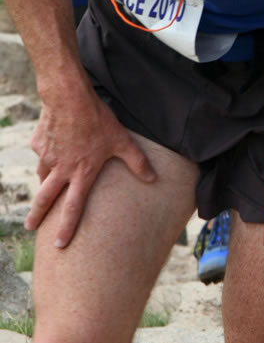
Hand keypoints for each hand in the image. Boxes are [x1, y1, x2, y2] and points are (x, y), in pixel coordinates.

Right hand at [25, 89, 155, 246]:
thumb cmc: (97, 120)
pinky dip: (46, 154)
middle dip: (37, 215)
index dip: (66, 228)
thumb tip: (153, 179)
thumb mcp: (122, 141)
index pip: (73, 208)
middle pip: (45, 199)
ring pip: (42, 175)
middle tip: (30, 227)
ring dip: (43, 183)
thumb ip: (137, 162)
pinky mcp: (38, 143)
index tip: (59, 245)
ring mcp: (47, 156)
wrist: (69, 97)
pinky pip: (42, 153)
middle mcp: (61, 169)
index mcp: (81, 173)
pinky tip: (54, 146)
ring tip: (44, 188)